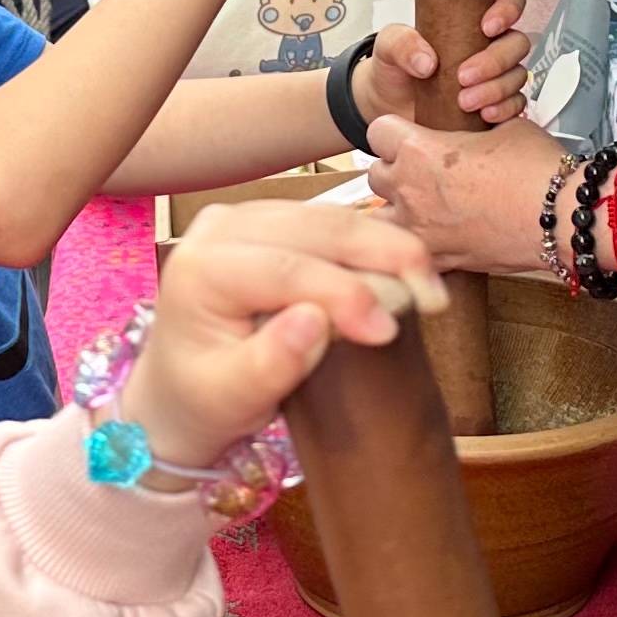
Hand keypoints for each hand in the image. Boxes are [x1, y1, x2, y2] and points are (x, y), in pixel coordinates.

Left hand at [119, 199, 444, 472]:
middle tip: (434, 299)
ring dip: (388, 248)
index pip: (285, 269)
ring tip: (430, 289)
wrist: (182, 389)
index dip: (345, 294)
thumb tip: (314, 322)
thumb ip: (270, 363)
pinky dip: (376, 245)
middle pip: (316, 230)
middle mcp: (220, 228)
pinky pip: (334, 223)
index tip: (388, 332)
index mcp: (200, 268)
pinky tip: (410, 272)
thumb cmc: (204, 399)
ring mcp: (248, 217)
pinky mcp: (274, 222)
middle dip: (382, 259)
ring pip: (333, 219)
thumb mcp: (231, 398)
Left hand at [356, 0, 533, 127]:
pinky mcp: (497, 102)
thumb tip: (427, 62)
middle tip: (464, 76)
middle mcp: (490, 44)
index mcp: (473, 17)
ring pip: (518, 75)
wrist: (391, 106)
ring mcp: (496, 75)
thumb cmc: (396, 67)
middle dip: (496, 60)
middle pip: (517, 42)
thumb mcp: (388, 47)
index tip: (487, 26)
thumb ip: (401, 43)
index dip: (507, 8)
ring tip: (465, 102)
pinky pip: (517, 103)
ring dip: (496, 88)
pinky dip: (505, 109)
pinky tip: (485, 115)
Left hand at [361, 116, 570, 280]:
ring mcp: (421, 229)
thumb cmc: (539, 170)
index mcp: (420, 150)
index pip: (378, 131)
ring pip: (381, 215)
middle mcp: (411, 190)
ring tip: (424, 204)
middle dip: (394, 169)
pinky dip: (414, 242)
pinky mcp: (438, 258)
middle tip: (420, 170)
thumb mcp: (504, 128)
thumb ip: (471, 131)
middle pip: (375, 172)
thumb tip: (470, 133)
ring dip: (396, 207)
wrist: (563, 217)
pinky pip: (406, 250)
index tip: (407, 136)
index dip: (394, 131)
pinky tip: (433, 236)